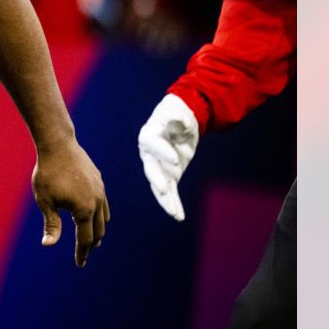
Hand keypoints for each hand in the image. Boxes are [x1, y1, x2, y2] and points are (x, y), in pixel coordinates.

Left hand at [32, 138, 109, 267]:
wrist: (58, 145)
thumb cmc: (47, 174)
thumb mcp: (45, 201)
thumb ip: (51, 224)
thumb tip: (49, 245)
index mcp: (84, 210)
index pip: (85, 239)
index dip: (82, 253)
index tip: (80, 264)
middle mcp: (97, 202)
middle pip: (98, 231)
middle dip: (91, 245)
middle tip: (84, 255)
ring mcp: (100, 191)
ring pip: (104, 218)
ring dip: (98, 230)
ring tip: (91, 239)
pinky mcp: (99, 182)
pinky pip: (104, 204)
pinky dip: (100, 215)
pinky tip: (92, 215)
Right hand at [138, 93, 199, 220]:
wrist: (180, 124)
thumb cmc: (177, 116)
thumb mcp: (178, 112)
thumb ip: (177, 116)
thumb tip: (180, 119)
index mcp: (149, 135)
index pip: (151, 144)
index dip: (162, 152)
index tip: (176, 160)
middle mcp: (150, 154)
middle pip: (151, 168)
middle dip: (157, 180)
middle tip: (163, 189)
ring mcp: (159, 167)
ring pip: (159, 185)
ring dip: (165, 199)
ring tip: (173, 212)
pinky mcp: (169, 176)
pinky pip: (170, 192)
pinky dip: (173, 203)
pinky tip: (179, 216)